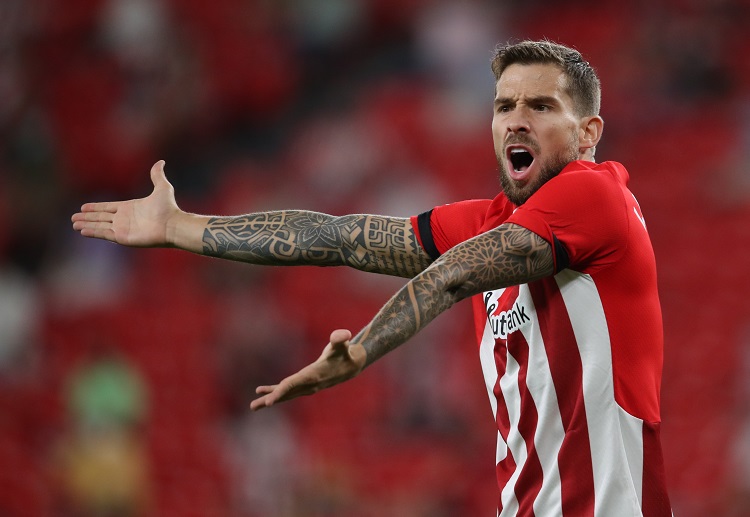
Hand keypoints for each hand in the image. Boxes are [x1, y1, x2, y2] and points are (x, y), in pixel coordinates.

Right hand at [71, 160, 180, 246]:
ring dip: (86, 224)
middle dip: (87, 217)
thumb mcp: (162, 188)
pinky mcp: (123, 237)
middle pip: (100, 217)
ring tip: (74, 224)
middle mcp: (124, 218)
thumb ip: (157, 175)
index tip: (83, 207)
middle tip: (73, 217)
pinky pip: (104, 233)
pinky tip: (82, 231)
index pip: (108, 207)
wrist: (172, 224)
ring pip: (99, 225)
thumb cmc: (168, 208)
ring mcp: (123, 228)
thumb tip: (161, 161)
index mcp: (130, 207)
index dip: (96, 207)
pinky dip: (93, 232)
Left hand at [250, 329, 366, 410]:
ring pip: (285, 395)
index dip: (281, 391)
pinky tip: (261, 392)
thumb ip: (340, 339)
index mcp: (313, 375)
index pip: (294, 384)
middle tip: (253, 406)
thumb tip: (344, 335)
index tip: (270, 402)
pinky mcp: (304, 385)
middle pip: (287, 393)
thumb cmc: (343, 352)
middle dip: (271, 399)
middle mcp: (309, 384)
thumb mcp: (341, 345)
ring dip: (269, 399)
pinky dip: (275, 391)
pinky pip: (287, 390)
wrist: (351, 366)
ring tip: (253, 406)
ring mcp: (306, 387)